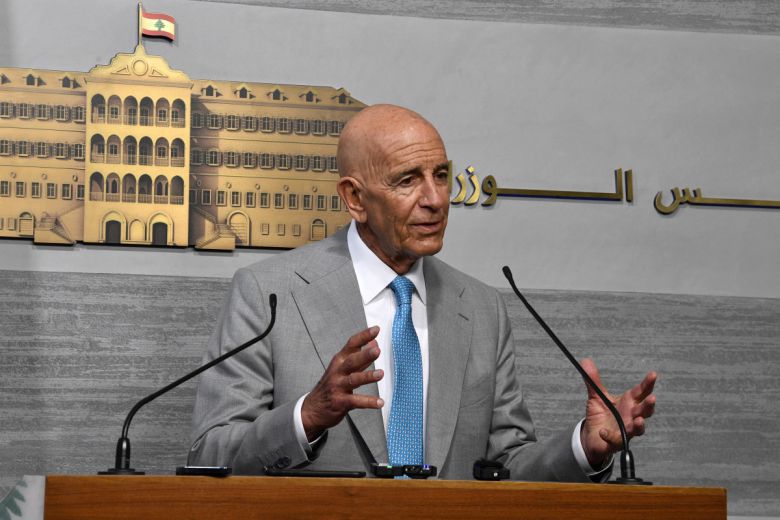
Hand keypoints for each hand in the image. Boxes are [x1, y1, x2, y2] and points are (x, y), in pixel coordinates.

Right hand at [301, 326, 384, 440]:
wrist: (312, 409)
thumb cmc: (331, 385)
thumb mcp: (343, 368)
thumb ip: (360, 357)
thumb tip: (375, 343)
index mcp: (339, 361)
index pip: (351, 345)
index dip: (363, 336)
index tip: (376, 329)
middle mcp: (338, 372)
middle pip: (351, 361)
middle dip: (364, 355)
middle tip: (377, 350)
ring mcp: (338, 387)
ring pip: (353, 380)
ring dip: (367, 376)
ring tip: (380, 374)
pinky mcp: (340, 402)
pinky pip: (356, 401)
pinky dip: (368, 402)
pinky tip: (380, 402)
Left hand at [579, 358, 656, 467]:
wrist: (593, 436)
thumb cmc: (601, 415)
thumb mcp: (596, 396)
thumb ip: (593, 381)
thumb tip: (586, 361)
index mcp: (629, 403)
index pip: (641, 392)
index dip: (648, 384)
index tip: (653, 374)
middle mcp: (631, 416)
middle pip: (644, 411)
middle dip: (649, 405)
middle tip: (652, 398)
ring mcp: (626, 430)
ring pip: (637, 429)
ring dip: (639, 425)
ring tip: (639, 420)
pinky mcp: (616, 442)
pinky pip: (615, 440)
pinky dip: (610, 436)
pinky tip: (603, 432)